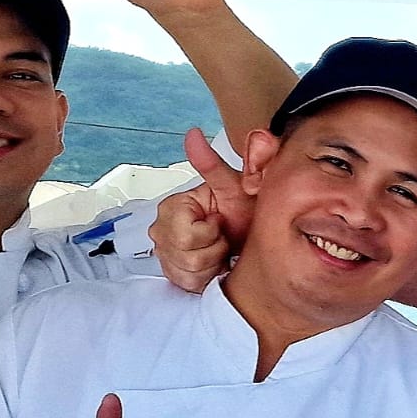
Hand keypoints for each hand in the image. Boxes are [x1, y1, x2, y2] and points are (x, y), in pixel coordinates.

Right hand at [151, 128, 251, 291]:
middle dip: (213, 249)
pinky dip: (207, 276)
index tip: (220, 220)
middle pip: (186, 256)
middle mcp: (161, 229)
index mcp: (171, 207)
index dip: (211, 232)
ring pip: (189, 272)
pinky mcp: (172, 272)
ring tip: (220, 248)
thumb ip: (214, 163)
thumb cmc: (243, 211)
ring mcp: (164, 252)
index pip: (186, 235)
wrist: (255, 237)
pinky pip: (189, 283)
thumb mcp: (235, 186)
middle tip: (223, 235)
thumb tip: (193, 134)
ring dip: (212, 263)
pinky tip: (215, 263)